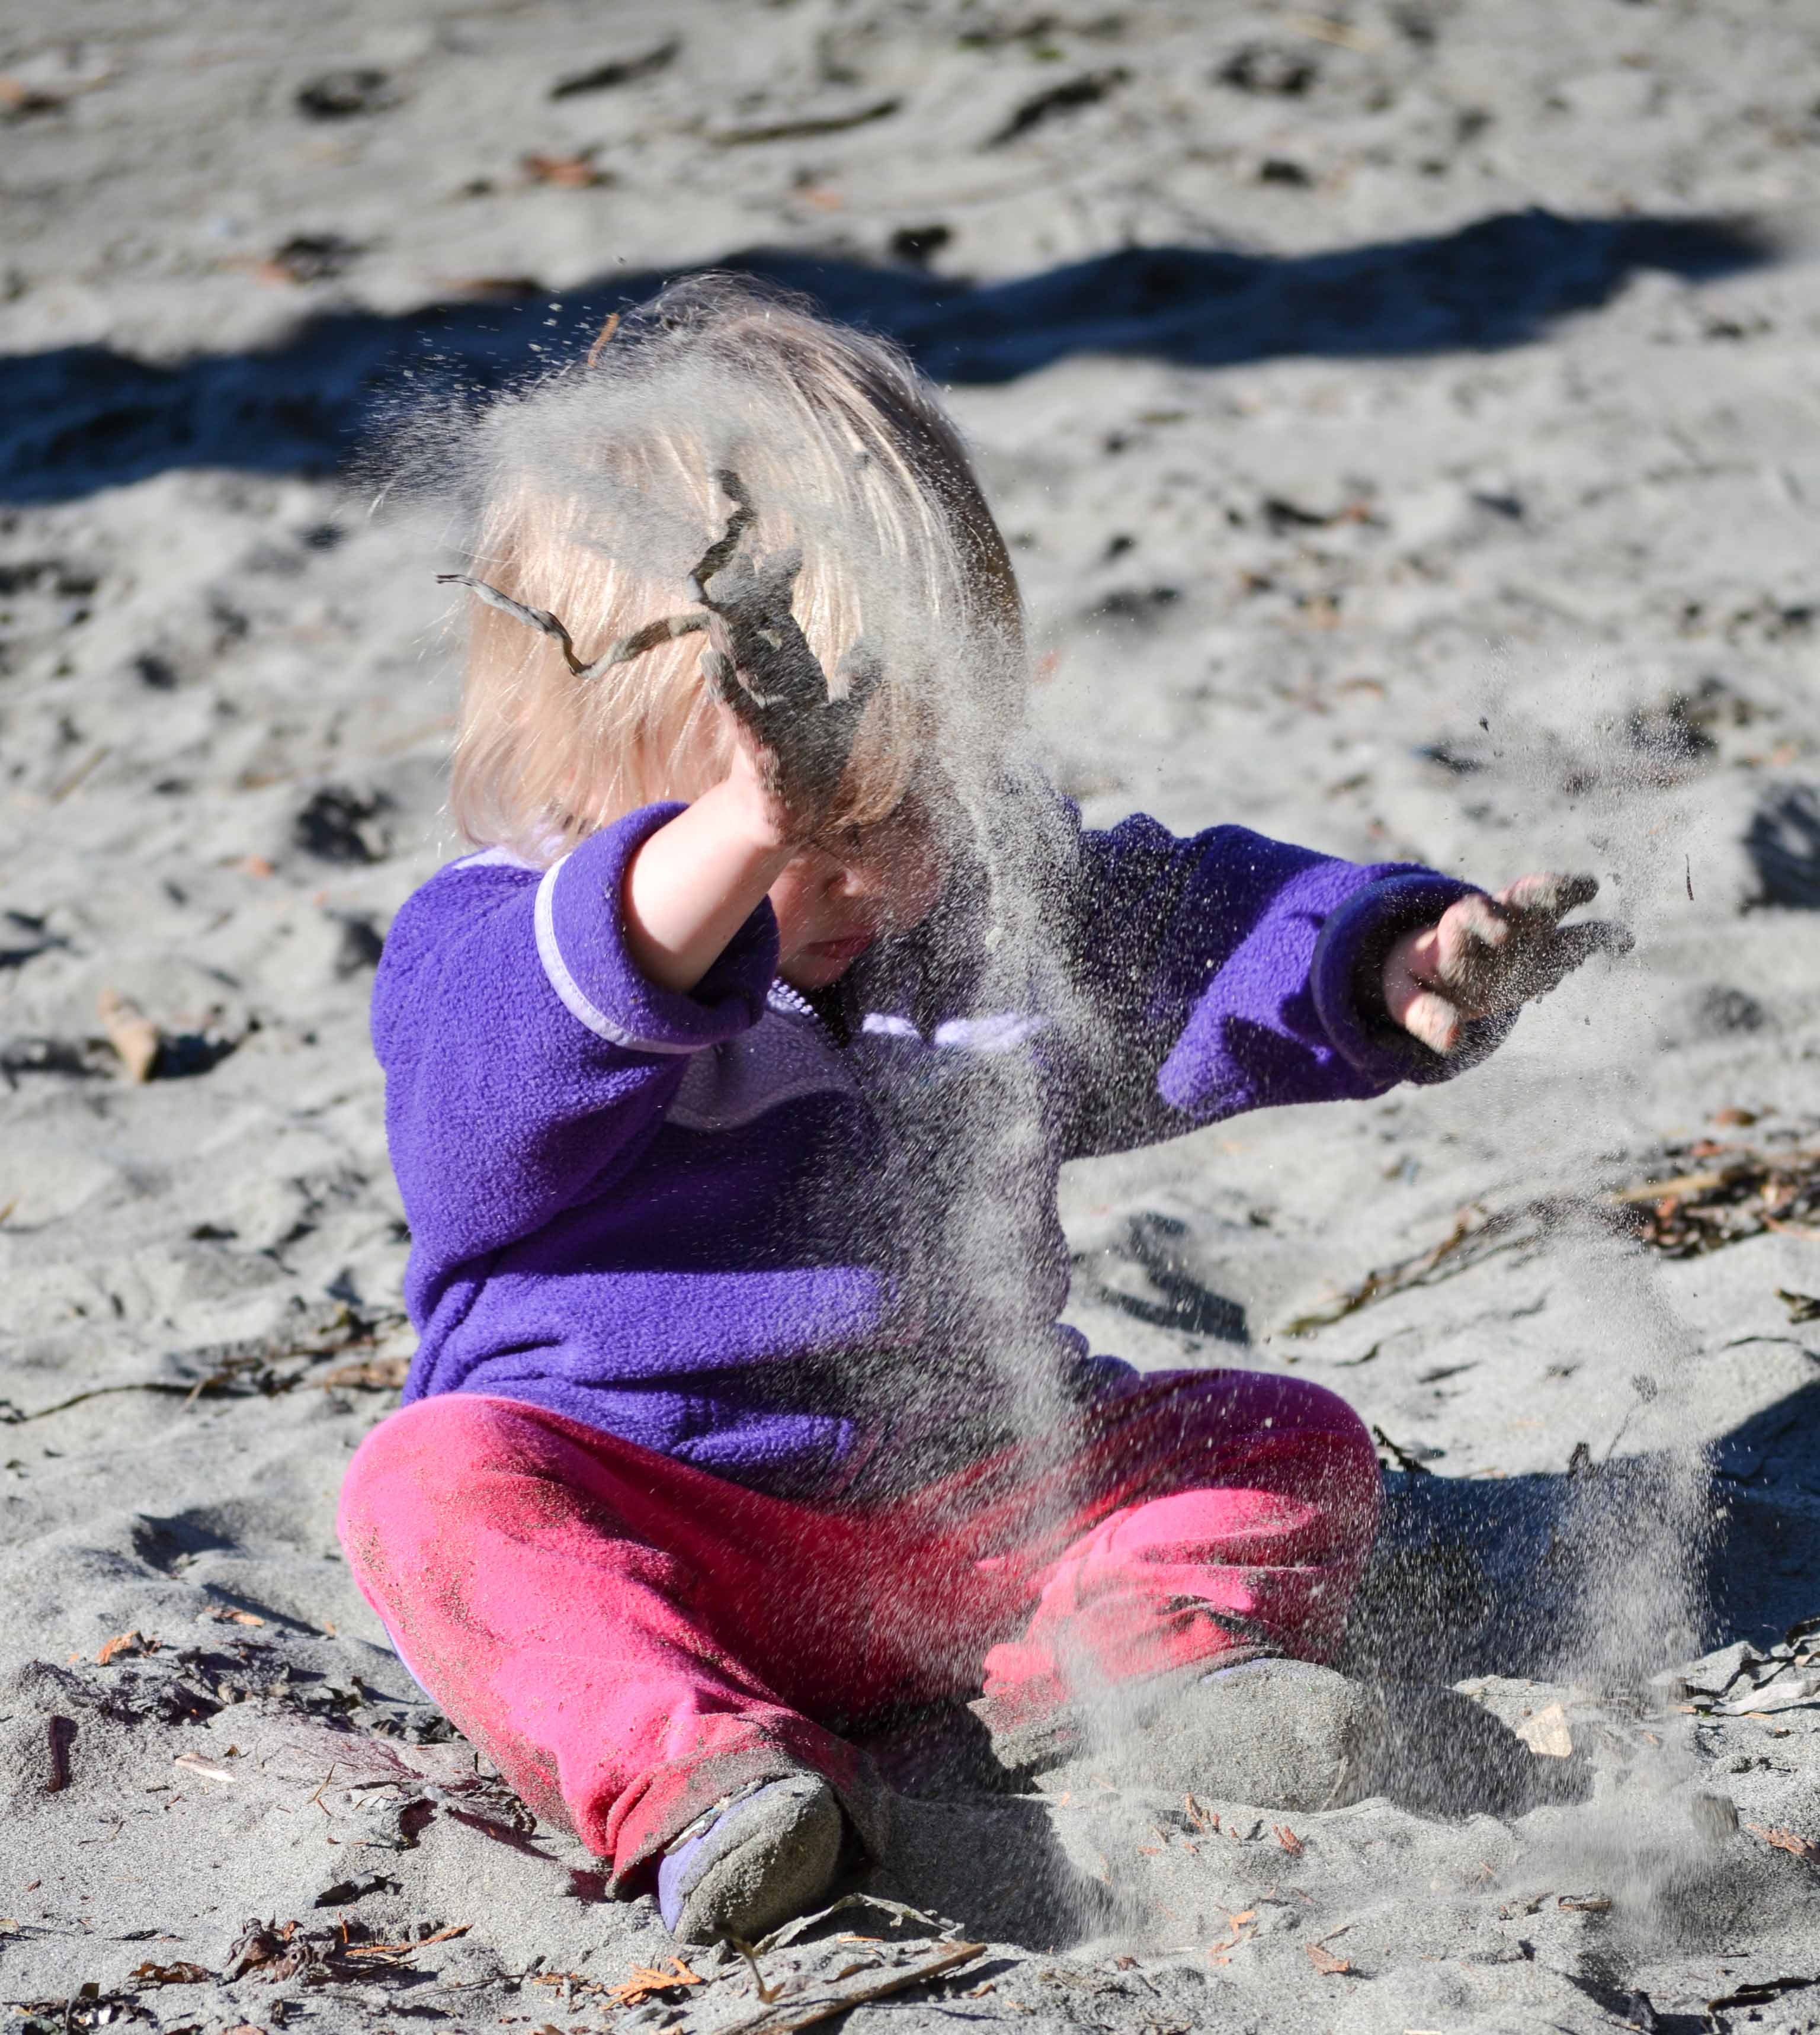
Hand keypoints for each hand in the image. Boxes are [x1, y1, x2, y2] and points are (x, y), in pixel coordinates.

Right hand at [692, 470, 881, 845]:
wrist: (793, 815)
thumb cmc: (814, 765)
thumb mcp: (843, 716)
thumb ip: (859, 681)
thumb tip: (877, 644)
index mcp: (789, 674)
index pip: (780, 619)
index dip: (782, 585)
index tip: (789, 547)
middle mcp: (769, 687)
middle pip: (754, 631)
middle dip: (746, 595)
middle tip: (735, 554)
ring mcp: (758, 712)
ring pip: (741, 664)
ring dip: (729, 630)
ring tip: (716, 597)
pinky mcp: (755, 745)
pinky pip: (740, 711)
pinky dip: (727, 687)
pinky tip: (712, 662)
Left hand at [1381, 872, 1632, 1054]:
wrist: (1435, 975)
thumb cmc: (1419, 983)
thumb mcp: (1407, 1000)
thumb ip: (1425, 1017)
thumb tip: (1453, 1041)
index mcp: (1455, 931)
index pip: (1469, 914)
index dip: (1486, 919)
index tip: (1503, 936)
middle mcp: (1495, 920)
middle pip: (1520, 895)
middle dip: (1546, 889)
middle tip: (1574, 888)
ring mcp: (1525, 930)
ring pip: (1552, 908)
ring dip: (1576, 903)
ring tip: (1603, 907)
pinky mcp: (1547, 949)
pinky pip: (1576, 938)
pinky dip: (1600, 938)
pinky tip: (1627, 944)